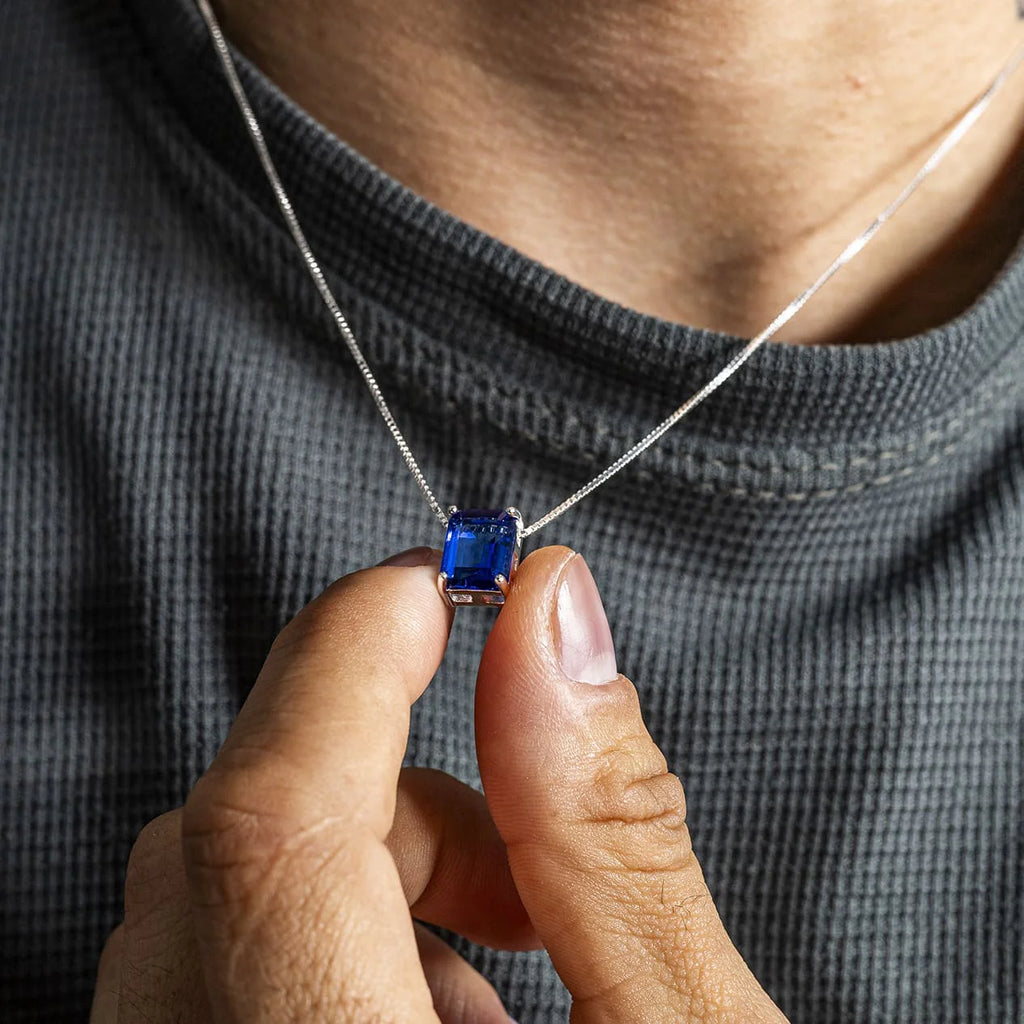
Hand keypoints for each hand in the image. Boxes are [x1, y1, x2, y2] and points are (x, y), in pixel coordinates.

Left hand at [91, 545, 789, 1022]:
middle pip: (222, 860)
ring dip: (360, 874)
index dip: (349, 660)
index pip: (270, 827)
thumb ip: (613, 829)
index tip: (439, 586)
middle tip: (523, 841)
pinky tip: (449, 1018)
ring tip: (509, 957)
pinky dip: (326, 949)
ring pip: (203, 912)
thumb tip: (553, 627)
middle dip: (382, 784)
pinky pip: (204, 988)